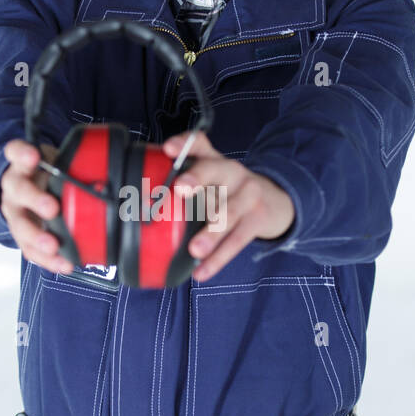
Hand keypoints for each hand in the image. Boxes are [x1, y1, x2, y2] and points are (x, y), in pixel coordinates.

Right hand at [0, 139, 73, 273]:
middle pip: (19, 191)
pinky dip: (46, 259)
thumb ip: (75, 164)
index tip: (34, 156)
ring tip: (53, 246)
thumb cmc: (45, 176)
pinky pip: (29, 250)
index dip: (23, 154)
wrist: (24, 193)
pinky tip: (62, 264)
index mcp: (22, 165)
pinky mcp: (19, 235)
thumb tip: (112, 175)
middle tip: (52, 209)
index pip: (16, 152)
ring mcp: (15, 212)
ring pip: (19, 225)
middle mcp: (15, 187)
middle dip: (36, 200)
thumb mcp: (54, 162)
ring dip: (37, 237)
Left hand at [163, 131, 294, 282]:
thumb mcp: (212, 178)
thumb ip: (183, 182)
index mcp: (214, 160)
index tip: (169, 149)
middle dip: (197, 179)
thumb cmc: (228, 191)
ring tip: (194, 249)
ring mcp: (248, 195)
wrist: (276, 201)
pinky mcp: (257, 220)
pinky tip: (201, 271)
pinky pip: (237, 241)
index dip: (184, 144)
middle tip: (179, 189)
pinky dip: (218, 259)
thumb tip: (138, 203)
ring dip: (211, 232)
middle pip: (215, 171)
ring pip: (228, 213)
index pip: (199, 144)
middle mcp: (232, 172)